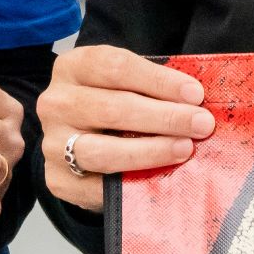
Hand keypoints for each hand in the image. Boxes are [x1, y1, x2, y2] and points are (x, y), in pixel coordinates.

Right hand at [36, 44, 216, 212]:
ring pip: (103, 150)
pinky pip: (99, 185)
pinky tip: (159, 177)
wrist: (80, 148)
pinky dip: (132, 181)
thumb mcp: (126, 85)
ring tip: (185, 148)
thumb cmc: (112, 108)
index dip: (159, 80)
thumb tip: (196, 101)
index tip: (195, 94)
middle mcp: (56, 103)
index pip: (116, 67)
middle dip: (164, 116)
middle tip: (201, 124)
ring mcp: (52, 144)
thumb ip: (153, 88)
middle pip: (113, 108)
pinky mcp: (58, 180)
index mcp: (73, 67)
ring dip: (151, 150)